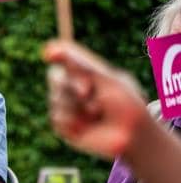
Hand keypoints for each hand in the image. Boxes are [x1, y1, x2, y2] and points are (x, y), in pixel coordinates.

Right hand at [44, 40, 147, 157]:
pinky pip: (58, 117)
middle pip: (55, 77)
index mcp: (84, 74)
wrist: (133, 134)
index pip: (65, 59)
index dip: (58, 55)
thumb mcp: (106, 78)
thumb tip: (49, 48)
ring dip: (76, 105)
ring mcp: (67, 107)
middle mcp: (72, 89)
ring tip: (97, 112)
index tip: (49, 53)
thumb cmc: (125, 103)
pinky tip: (88, 126)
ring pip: (55, 98)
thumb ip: (81, 63)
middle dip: (71, 83)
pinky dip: (73, 120)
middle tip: (87, 91)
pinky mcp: (63, 126)